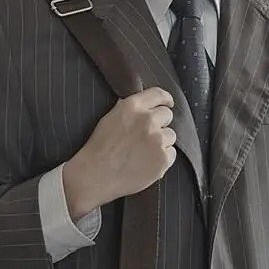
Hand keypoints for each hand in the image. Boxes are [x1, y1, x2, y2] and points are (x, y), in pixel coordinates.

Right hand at [63, 87, 176, 217]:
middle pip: (167, 115)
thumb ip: (128, 109)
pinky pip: (171, 154)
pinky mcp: (163, 158)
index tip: (168, 103)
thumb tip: (140, 105)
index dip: (165, 99)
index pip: (158, 94)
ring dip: (161, 142)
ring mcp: (157, 139)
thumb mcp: (109, 118)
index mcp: (132, 107)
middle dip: (160, 123)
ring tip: (142, 152)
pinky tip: (146, 162)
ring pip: (170, 135)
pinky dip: (162, 158)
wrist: (96, 174)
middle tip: (146, 136)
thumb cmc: (99, 149)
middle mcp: (147, 120)